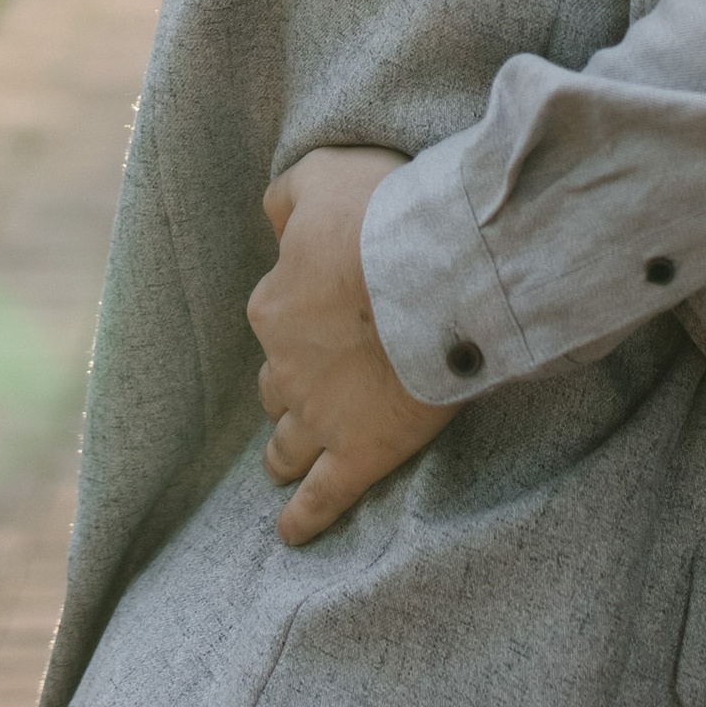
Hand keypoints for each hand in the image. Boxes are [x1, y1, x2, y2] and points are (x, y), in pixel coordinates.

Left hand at [250, 146, 454, 542]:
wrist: (434, 272)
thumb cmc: (382, 215)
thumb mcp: (323, 173)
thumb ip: (288, 195)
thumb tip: (271, 215)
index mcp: (274, 304)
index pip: (277, 314)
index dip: (306, 311)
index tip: (337, 305)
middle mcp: (286, 366)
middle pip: (279, 383)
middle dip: (294, 384)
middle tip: (323, 379)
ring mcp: (321, 415)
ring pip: (288, 442)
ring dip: (284, 451)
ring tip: (284, 461)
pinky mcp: (362, 452)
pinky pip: (322, 496)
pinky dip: (304, 517)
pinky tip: (290, 533)